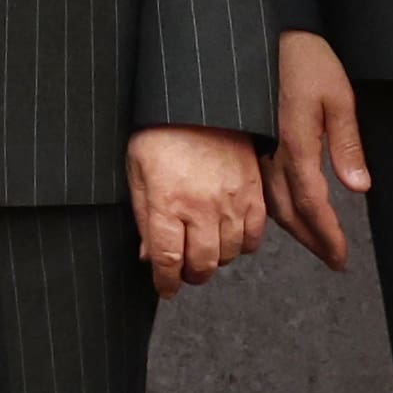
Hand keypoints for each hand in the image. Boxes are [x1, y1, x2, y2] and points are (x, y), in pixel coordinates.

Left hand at [129, 125, 263, 295]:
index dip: (165, 282)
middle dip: (190, 275)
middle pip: (202, 264)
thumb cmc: (161, 134)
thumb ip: (143, 216)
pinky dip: (242, 244)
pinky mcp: (253, 193)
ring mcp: (231, 201)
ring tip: (204, 249)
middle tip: (184, 270)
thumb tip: (149, 256)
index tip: (165, 288)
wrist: (199, 103)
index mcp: (166, 202)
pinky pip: (254, 237)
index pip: (168, 259)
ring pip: (229, 254)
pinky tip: (229, 236)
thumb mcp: (137, 172)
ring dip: (215, 259)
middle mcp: (200, 207)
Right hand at [267, 30, 371, 267]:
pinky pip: (257, 185)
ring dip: (292, 228)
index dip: (327, 234)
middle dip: (311, 239)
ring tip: (312, 241)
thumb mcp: (338, 97)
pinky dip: (271, 207)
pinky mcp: (248, 140)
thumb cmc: (304, 58)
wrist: (261, 32)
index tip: (340, 257)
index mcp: (296, 144)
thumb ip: (347, 144)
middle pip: (288, 211)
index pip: (312, 203)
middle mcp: (271, 153)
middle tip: (331, 258)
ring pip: (268, 202)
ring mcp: (255, 148)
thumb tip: (358, 188)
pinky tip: (282, 212)